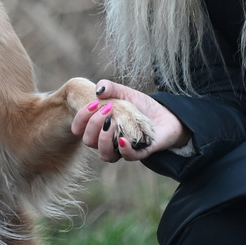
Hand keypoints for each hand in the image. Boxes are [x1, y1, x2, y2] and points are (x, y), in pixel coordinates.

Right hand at [71, 80, 186, 162]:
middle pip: (88, 141)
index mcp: (99, 127)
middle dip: (93, 124)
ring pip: (104, 154)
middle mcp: (107, 140)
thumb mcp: (125, 93)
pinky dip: (123, 149)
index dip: (80, 119)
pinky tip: (123, 139)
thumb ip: (110, 88)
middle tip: (107, 108)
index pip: (80, 130)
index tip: (92, 104)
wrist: (165, 115)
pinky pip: (127, 157)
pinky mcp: (140, 152)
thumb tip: (98, 90)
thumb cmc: (141, 106)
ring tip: (112, 122)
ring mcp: (122, 149)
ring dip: (103, 138)